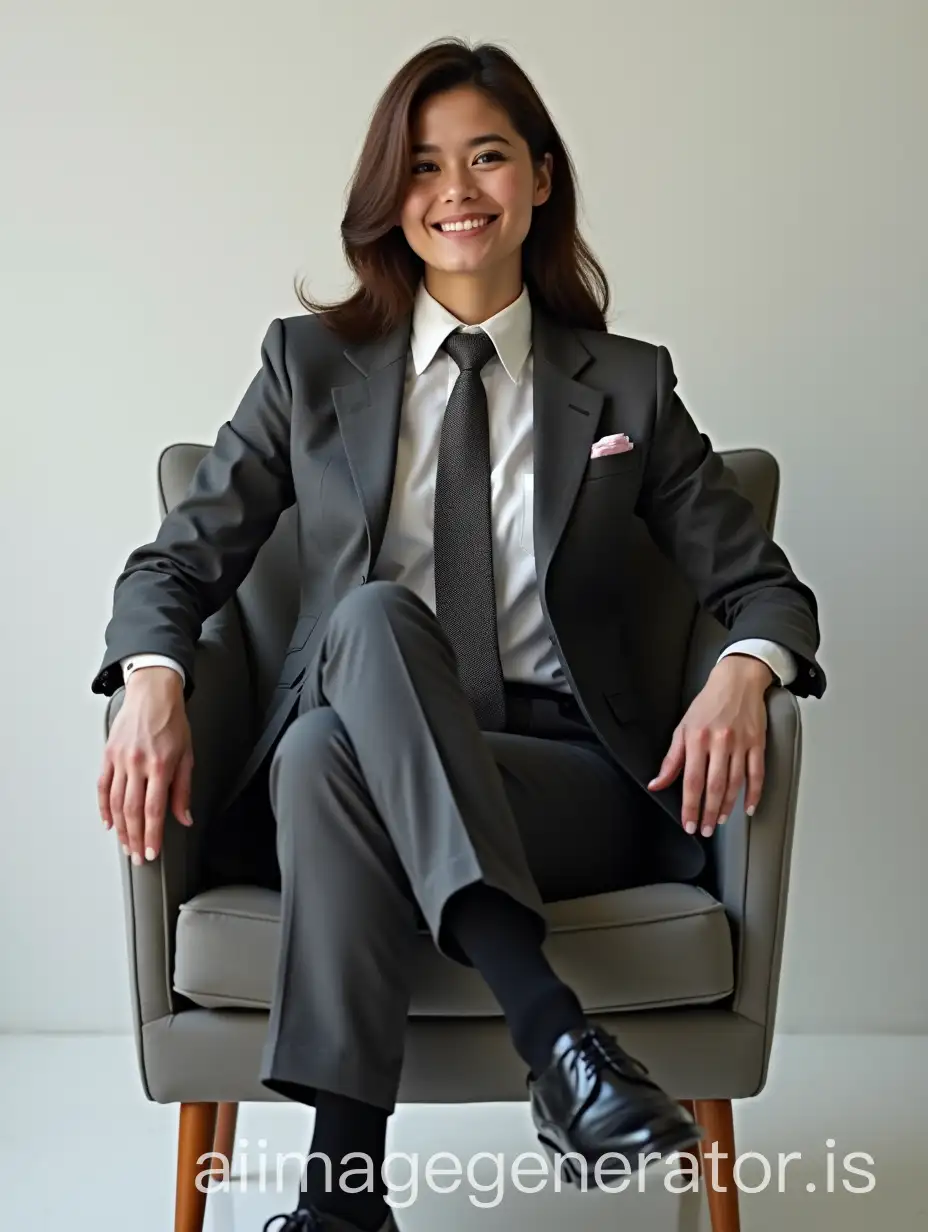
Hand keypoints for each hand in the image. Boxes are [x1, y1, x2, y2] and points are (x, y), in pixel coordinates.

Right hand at [97, 667, 193, 863]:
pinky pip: (103, 787)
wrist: (153, 693)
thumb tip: (184, 817)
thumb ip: (183, 789)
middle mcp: (138, 764)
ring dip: (121, 828)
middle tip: (137, 856)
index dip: (152, 835)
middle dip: (135, 838)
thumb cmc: (172, 721)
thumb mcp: (187, 755)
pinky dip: (104, 807)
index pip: (154, 810)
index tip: (151, 852)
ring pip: (116, 803)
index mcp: (161, 765)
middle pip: (133, 811)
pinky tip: (109, 822)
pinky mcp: (108, 755)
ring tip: (125, 845)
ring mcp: (121, 760)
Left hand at [647, 655, 771, 836]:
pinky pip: (757, 774)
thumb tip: (656, 784)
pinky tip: (747, 808)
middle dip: (709, 812)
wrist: (737, 681)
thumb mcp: (682, 728)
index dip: (690, 806)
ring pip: (735, 783)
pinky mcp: (758, 743)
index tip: (689, 824)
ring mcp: (741, 743)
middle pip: (714, 786)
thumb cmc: (707, 704)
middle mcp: (719, 742)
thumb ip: (671, 760)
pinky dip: (753, 793)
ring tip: (721, 821)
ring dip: (727, 806)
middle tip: (706, 830)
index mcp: (697, 739)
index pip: (691, 780)